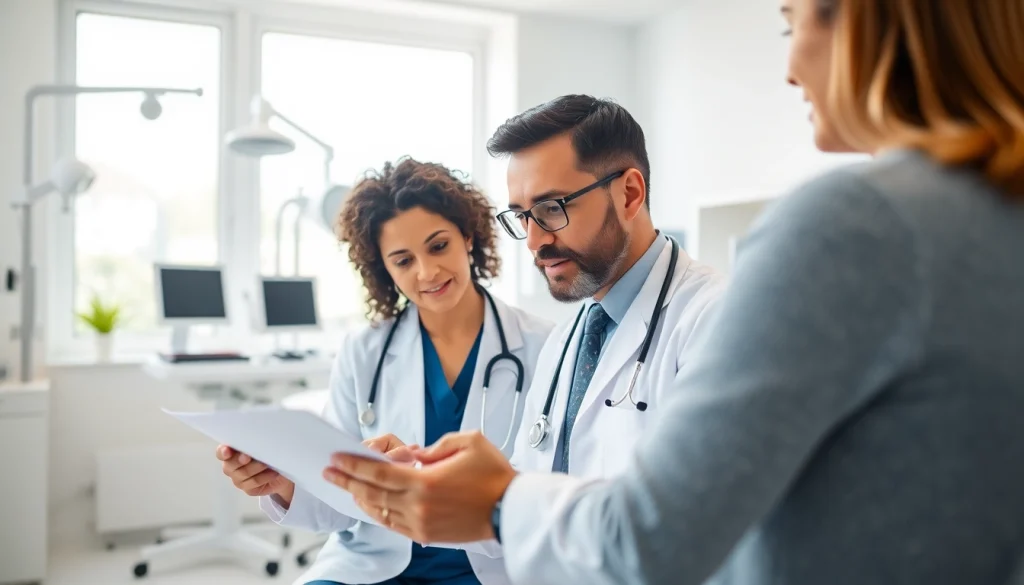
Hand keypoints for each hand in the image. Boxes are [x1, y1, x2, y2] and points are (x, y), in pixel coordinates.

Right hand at [217, 445, 294, 504]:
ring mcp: (238, 479)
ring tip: (268, 463)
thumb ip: (255, 442)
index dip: (223, 452)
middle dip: (239, 460)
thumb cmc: (269, 452)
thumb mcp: (263, 444)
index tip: (227, 451)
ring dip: (257, 467)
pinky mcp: (249, 489)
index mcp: (231, 452)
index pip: (221, 452)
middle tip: (248, 457)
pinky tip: (273, 473)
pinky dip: (265, 477)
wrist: (282, 471)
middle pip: (230, 465)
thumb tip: (256, 439)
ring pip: (244, 474)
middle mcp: (232, 466)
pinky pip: (254, 484)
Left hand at [323, 431, 515, 543]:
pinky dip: (378, 513)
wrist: (511, 508)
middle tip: (330, 471)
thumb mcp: (468, 442)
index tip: (336, 459)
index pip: (378, 474)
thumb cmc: (494, 475)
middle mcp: (418, 506)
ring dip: (361, 497)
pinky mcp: (428, 536)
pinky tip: (371, 504)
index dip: (354, 466)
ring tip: (348, 485)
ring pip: (380, 511)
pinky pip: (393, 524)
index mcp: (425, 482)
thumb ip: (436, 444)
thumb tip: (414, 454)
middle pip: (372, 493)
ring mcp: (421, 524)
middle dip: (348, 480)